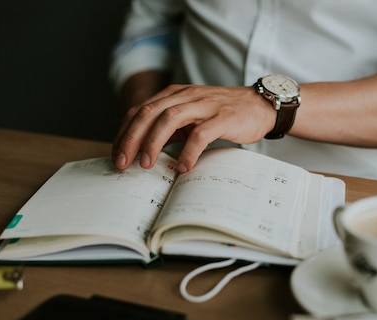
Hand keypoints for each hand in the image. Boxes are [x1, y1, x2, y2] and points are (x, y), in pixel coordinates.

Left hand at [112, 84, 274, 171]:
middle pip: (149, 113)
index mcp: (175, 95)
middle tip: (122, 163)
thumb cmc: (224, 114)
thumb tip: (145, 152)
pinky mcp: (223, 118)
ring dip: (153, 142)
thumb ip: (171, 128)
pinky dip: (188, 151)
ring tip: (146, 164)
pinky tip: (182, 166)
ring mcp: (205, 105)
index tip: (116, 155)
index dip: (124, 133)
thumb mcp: (192, 117)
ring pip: (169, 119)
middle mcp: (186, 96)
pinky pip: (200, 134)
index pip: (140, 110)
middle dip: (131, 139)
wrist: (261, 105)